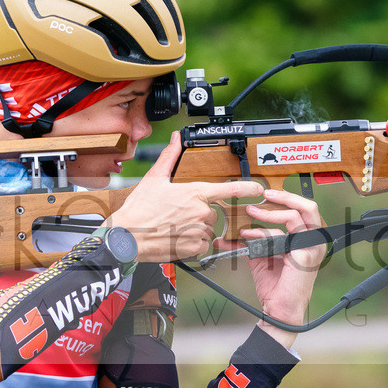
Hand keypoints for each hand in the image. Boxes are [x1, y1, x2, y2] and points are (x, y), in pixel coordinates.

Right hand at [107, 131, 262, 261]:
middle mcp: (201, 212)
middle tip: (178, 214)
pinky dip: (193, 243)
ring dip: (196, 228)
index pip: (230, 189)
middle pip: (213, 212)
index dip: (248, 188)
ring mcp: (199, 230)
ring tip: (175, 226)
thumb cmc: (140, 209)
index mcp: (195, 193)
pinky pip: (202, 244)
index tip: (259, 189)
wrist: (128, 236)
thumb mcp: (155, 178)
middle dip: (199, 213)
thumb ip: (170, 157)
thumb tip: (177, 139)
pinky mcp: (194, 247)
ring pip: (208, 229)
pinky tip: (177, 237)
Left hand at [212, 189, 323, 349]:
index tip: (264, 196)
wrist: (278, 309)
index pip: (303, 209)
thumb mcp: (261, 257)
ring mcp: (312, 248)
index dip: (286, 198)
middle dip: (284, 196)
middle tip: (264, 194)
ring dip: (270, 212)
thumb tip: (227, 235)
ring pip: (296, 215)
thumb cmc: (275, 285)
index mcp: (309, 239)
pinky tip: (249, 235)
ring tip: (251, 212)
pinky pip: (283, 234)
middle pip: (307, 206)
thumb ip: (251, 242)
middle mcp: (315, 241)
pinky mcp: (304, 255)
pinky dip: (265, 232)